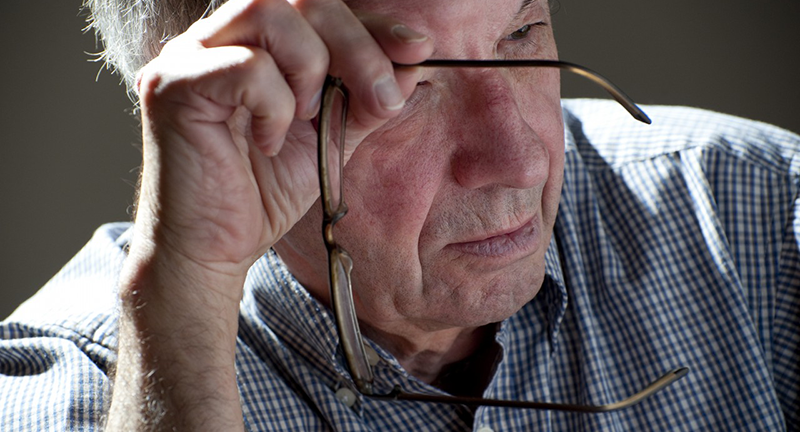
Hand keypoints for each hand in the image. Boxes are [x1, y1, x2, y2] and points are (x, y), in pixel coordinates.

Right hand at [107, 0, 431, 428]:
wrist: (215, 250)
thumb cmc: (264, 193)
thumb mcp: (331, 138)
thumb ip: (364, 98)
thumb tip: (411, 61)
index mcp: (256, 43)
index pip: (318, 6)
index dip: (371, 22)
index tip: (417, 49)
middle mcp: (219, 38)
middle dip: (355, 42)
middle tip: (379, 97)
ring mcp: (189, 56)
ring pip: (267, 10)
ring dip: (311, 66)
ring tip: (310, 116)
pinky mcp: (172, 86)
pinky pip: (246, 67)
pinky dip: (276, 105)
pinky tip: (270, 142)